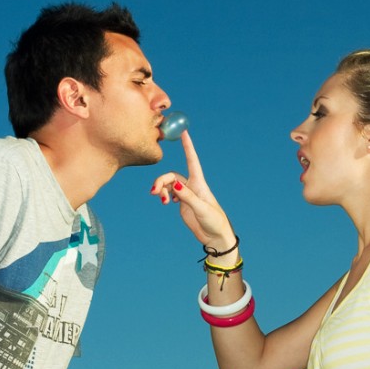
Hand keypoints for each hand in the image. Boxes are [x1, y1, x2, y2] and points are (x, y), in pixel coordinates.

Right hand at [150, 131, 234, 248]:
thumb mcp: (201, 209)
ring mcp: (186, 194)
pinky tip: (166, 202)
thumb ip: (187, 196)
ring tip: (162, 201)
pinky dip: (163, 195)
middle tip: (154, 193)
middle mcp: (191, 185)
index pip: (192, 160)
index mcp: (199, 183)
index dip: (187, 146)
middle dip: (161, 181)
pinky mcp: (182, 203)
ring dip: (161, 190)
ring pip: (168, 184)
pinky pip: (168, 193)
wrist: (215, 236)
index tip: (183, 131)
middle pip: (171, 175)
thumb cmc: (214, 221)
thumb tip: (175, 184)